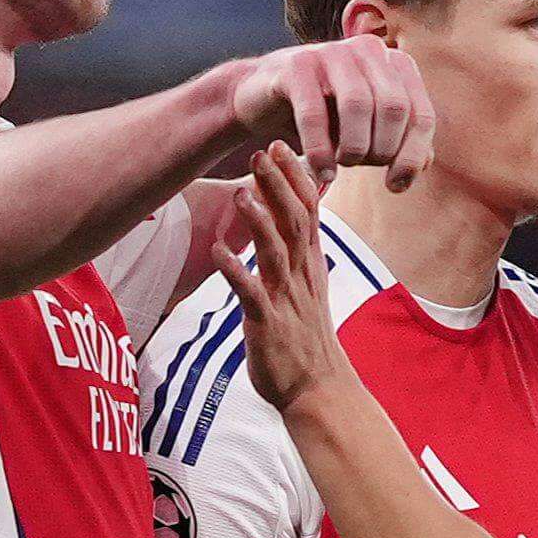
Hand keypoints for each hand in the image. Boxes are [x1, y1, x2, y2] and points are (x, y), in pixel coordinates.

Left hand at [223, 150, 357, 413]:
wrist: (319, 392)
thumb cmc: (306, 341)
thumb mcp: (307, 290)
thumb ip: (298, 256)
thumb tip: (292, 225)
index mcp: (310, 268)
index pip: (308, 213)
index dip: (295, 178)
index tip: (281, 146)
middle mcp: (301, 278)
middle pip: (294, 222)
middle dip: (278, 186)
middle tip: (261, 152)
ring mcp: (286, 301)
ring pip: (275, 253)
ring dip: (258, 221)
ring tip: (241, 192)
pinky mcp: (268, 326)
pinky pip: (251, 295)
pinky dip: (236, 272)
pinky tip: (219, 253)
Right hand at [234, 38, 429, 188]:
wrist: (262, 98)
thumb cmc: (324, 118)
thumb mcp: (367, 131)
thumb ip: (399, 144)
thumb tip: (423, 164)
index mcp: (394, 64)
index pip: (421, 115)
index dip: (413, 156)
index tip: (396, 186)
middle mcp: (368, 50)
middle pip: (394, 108)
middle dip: (382, 150)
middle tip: (361, 167)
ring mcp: (331, 52)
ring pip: (358, 105)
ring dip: (353, 148)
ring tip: (341, 166)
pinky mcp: (295, 65)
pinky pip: (314, 113)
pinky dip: (321, 150)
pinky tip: (322, 170)